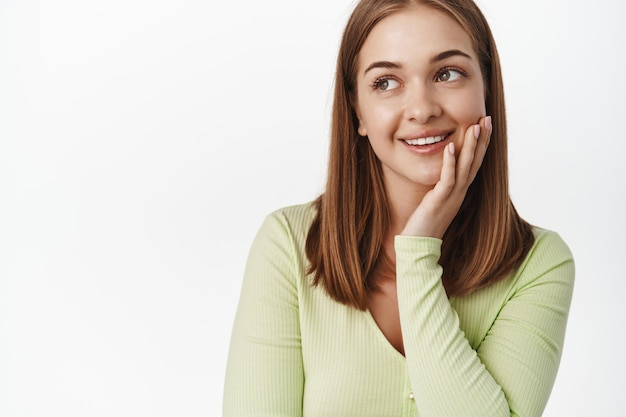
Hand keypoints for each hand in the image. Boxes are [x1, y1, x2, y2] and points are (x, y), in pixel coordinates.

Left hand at [400, 115, 491, 238]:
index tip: (484, 126)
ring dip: (471, 147)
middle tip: (487, 119)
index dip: (481, 145)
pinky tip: (450, 146)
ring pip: (465, 168)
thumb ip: (440, 186)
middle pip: (475, 162)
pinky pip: (447, 179)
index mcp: (459, 191)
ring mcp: (451, 197)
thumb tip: (441, 173)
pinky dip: (449, 162)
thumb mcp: (436, 200)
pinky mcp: (438, 201)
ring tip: (475, 126)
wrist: (419, 246)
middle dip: (481, 140)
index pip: (474, 164)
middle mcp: (459, 192)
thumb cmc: (425, 224)